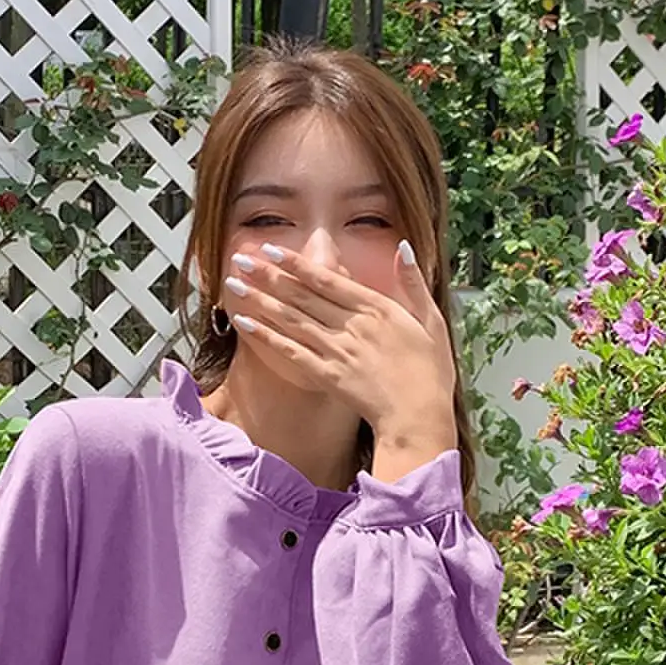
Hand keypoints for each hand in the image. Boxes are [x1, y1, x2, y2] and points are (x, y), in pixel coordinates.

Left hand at [222, 239, 457, 434]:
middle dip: (268, 276)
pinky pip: (292, 353)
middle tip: (240, 259)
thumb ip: (413, 282)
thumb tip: (403, 246)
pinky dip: (267, 337)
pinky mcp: (328, 376)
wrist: (419, 418)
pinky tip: (245, 324)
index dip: (296, 262)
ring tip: (234, 286)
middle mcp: (351, 325)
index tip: (271, 249)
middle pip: (302, 296)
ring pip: (291, 320)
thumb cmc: (430, 371)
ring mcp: (337, 351)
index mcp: (376, 308)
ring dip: (261, 301)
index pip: (327, 279)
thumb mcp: (431, 320)